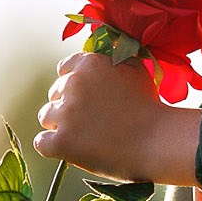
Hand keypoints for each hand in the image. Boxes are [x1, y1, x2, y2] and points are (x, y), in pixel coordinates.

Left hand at [34, 52, 201, 184]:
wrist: (159, 142)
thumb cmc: (150, 107)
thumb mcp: (135, 69)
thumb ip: (113, 56)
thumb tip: (102, 51)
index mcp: (89, 63)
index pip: (64, 70)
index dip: (75, 87)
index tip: (89, 100)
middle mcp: (73, 84)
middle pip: (54, 94)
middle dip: (69, 106)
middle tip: (93, 121)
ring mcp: (66, 113)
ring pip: (46, 117)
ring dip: (61, 126)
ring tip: (87, 136)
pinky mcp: (62, 141)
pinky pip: (42, 142)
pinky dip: (54, 147)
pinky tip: (73, 150)